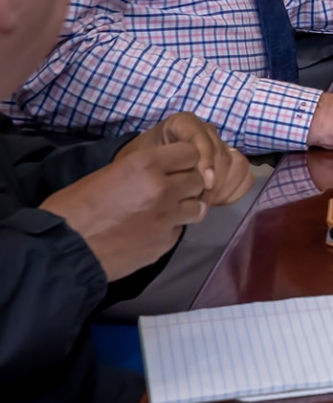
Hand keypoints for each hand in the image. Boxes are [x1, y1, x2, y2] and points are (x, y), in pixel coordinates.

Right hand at [40, 139, 209, 278]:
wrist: (64, 250)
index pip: (190, 152)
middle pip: (198, 179)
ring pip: (197, 206)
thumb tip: (160, 172)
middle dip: (187, 183)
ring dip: (185, 206)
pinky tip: (152, 230)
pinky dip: (171, 228)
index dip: (184, 159)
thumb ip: (141, 170)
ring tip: (165, 210)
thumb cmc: (73, 209)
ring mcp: (167, 218)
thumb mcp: (107, 174)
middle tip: (171, 188)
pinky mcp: (165, 243)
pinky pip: (180, 230)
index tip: (176, 165)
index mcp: (145, 165)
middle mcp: (163, 189)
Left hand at [117, 112, 254, 205]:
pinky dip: (235, 188)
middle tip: (201, 203)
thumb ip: (161, 167)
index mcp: (183, 123)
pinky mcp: (229, 160)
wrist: (145, 172)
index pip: (202, 136)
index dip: (206, 159)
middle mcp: (205, 130)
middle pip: (222, 153)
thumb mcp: (142, 163)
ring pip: (236, 163)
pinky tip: (218, 200)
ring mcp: (220, 145)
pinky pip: (244, 173)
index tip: (206, 183)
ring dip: (225, 186)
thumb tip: (192, 184)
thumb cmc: (140, 167)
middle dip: (215, 181)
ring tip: (207, 203)